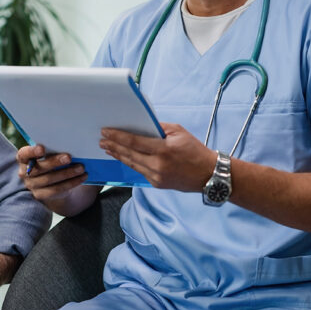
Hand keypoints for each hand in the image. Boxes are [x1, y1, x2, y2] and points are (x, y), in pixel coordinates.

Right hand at [16, 144, 86, 203]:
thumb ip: (53, 150)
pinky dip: (71, 183)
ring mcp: (32, 185)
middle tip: (69, 157)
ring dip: (67, 173)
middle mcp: (24, 173)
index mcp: (24, 159)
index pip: (23, 154)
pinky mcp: (41, 195)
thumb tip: (69, 145)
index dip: (32, 152)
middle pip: (39, 169)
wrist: (51, 180)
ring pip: (49, 180)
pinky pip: (57, 189)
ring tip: (81, 168)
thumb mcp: (49, 153)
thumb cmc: (50, 159)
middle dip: (54, 162)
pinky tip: (82, 177)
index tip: (42, 148)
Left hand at [100, 122, 215, 190]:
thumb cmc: (195, 150)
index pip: (134, 141)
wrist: (209, 174)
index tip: (106, 132)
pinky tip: (124, 158)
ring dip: (119, 155)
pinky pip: (140, 171)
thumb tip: (141, 125)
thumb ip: (159, 128)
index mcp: (163, 149)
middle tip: (101, 141)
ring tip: (108, 149)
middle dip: (113, 146)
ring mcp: (156, 177)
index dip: (118, 136)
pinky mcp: (157, 184)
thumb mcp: (179, 131)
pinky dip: (131, 163)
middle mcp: (158, 165)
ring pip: (132, 164)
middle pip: (129, 154)